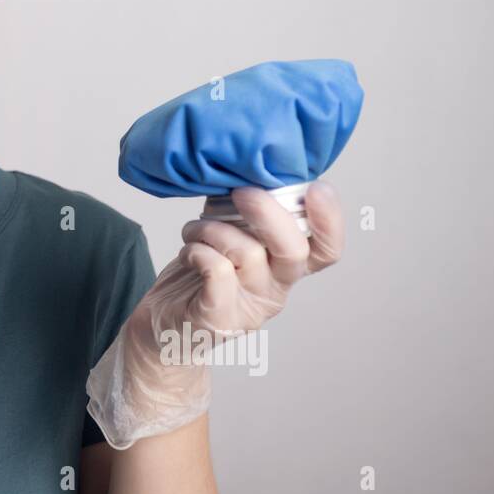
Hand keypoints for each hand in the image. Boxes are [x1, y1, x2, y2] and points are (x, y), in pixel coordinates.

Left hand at [173, 179, 344, 340]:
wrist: (163, 324)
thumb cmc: (198, 273)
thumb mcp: (228, 236)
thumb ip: (245, 212)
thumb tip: (248, 169)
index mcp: (285, 266)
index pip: (326, 250)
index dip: (330, 221)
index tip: (317, 188)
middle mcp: (275, 288)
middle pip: (293, 251)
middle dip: (268, 214)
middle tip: (242, 192)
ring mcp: (249, 306)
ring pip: (247, 253)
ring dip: (213, 229)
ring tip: (195, 230)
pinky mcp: (219, 317)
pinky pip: (216, 271)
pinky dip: (198, 250)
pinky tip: (189, 251)